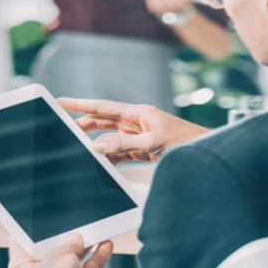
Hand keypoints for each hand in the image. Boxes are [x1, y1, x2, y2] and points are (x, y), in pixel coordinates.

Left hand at [8, 234, 113, 267]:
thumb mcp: (60, 252)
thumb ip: (68, 241)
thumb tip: (76, 238)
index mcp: (23, 265)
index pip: (20, 243)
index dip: (29, 231)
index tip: (38, 221)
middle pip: (51, 248)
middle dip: (64, 237)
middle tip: (73, 226)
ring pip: (71, 256)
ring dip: (84, 246)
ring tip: (94, 233)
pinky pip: (87, 266)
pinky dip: (96, 256)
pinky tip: (105, 245)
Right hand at [58, 97, 207, 163]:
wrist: (206, 154)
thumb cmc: (188, 142)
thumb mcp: (154, 143)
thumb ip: (124, 144)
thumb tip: (99, 146)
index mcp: (138, 113)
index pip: (103, 107)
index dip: (80, 104)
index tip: (61, 102)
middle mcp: (137, 122)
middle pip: (102, 122)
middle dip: (82, 125)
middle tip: (62, 130)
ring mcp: (139, 136)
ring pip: (110, 138)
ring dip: (95, 144)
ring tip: (78, 150)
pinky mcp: (143, 150)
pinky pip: (120, 152)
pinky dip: (110, 158)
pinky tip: (101, 164)